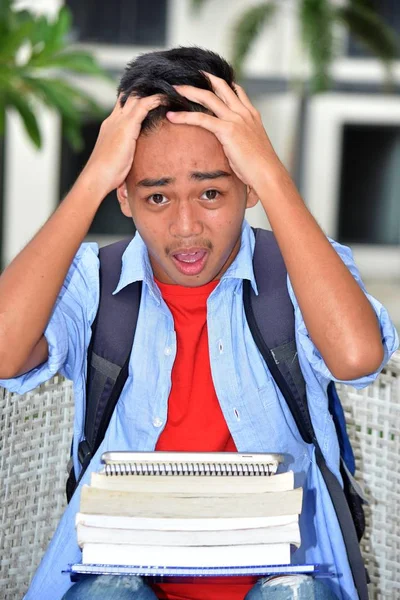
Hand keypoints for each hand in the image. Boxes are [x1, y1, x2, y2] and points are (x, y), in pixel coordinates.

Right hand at [81, 93, 163, 196]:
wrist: (96, 177)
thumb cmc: (107, 174)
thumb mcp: (119, 158)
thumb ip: (127, 152)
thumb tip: (136, 159)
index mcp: (110, 126)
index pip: (123, 106)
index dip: (135, 100)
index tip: (150, 97)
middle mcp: (113, 119)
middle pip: (128, 96)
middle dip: (144, 91)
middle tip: (162, 87)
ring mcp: (119, 121)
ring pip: (136, 97)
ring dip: (152, 92)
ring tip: (168, 89)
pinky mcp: (127, 125)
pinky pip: (144, 105)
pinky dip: (156, 100)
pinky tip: (167, 98)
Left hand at [166, 73, 280, 194]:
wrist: (268, 173)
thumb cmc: (260, 167)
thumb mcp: (252, 146)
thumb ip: (242, 138)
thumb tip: (231, 143)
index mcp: (252, 114)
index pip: (236, 90)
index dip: (221, 82)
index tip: (207, 78)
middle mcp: (244, 112)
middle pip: (221, 87)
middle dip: (202, 79)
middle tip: (186, 77)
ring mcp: (236, 119)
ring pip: (208, 97)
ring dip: (189, 91)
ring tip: (174, 89)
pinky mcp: (227, 130)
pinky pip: (201, 118)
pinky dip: (184, 116)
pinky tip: (172, 116)